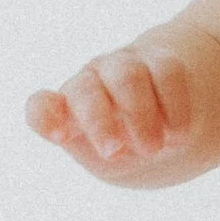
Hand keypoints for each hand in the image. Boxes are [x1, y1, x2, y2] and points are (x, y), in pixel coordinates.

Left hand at [27, 47, 200, 179]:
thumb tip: (122, 142)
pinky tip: (177, 136)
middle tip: (114, 151)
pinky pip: (167, 72)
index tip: (60, 137)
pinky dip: (174, 107)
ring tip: (154, 149)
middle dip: (98, 121)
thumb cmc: (127, 146)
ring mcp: (124, 67)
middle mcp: (91, 82)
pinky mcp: (161, 60)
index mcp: (68, 111)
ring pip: (127, 76)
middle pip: (85, 90)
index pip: (42, 107)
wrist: (165, 120)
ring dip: (139, 115)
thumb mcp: (111, 161)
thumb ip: (108, 154)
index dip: (46, 117)